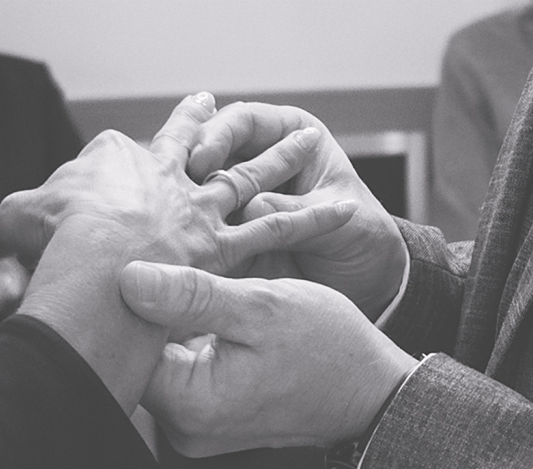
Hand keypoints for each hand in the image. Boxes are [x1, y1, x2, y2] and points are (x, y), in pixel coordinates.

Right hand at [0, 95, 352, 276]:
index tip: (138, 134)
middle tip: (221, 108)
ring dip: (276, 158)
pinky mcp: (230, 241)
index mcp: (118, 165)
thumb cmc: (54, 241)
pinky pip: (278, 227)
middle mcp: (167, 174)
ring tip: (304, 142)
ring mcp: (202, 204)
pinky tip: (342, 205)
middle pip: (193, 146)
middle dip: (207, 126)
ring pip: (245, 176)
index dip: (138, 142)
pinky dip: (310, 216)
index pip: (128, 150)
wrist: (94, 263)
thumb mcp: (16, 225)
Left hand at [119, 260, 417, 457]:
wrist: (373, 392)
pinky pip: (179, 368)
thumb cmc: (330, 350)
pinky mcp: (205, 415)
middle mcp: (183, 427)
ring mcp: (193, 425)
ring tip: (182, 272)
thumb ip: (193, 295)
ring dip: (167, 318)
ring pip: (158, 358)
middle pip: (138, 354)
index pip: (126, 346)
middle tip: (159, 254)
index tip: (138, 254)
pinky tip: (200, 303)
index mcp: (190, 404)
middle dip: (147, 306)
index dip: (127, 299)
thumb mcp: (262, 306)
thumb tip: (130, 279)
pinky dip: (186, 334)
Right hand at [188, 102, 408, 317]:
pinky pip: (203, 226)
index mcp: (291, 136)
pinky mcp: (232, 233)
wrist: (369, 282)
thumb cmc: (362, 239)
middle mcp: (260, 160)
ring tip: (162, 216)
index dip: (218, 137)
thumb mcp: (337, 224)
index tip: (201, 160)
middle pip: (210, 149)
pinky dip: (189, 232)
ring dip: (180, 198)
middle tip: (172, 188)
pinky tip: (173, 243)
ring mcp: (241, 197)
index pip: (243, 122)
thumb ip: (293, 211)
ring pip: (198, 186)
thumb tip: (251, 209)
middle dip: (188, 167)